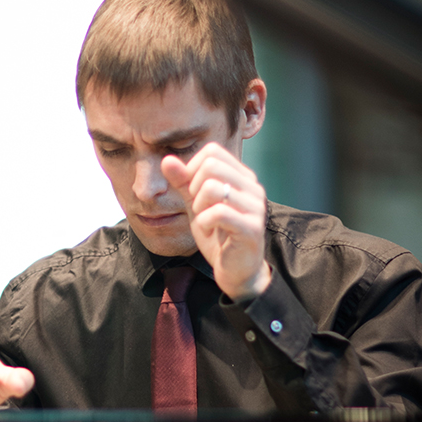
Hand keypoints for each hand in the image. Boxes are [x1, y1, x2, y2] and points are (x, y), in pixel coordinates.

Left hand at [161, 142, 270, 301]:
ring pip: (213, 187)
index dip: (192, 168)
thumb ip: (183, 181)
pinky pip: (218, 213)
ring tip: (204, 219)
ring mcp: (255, 206)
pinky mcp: (252, 227)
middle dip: (194, 187)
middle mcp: (252, 187)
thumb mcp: (195, 204)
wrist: (235, 270)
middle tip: (198, 207)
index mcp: (241, 177)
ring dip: (199, 206)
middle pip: (211, 165)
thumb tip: (166, 159)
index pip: (212, 151)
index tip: (193, 191)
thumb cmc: (217, 234)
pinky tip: (208, 231)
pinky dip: (204, 222)